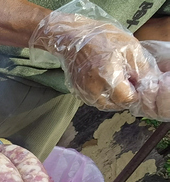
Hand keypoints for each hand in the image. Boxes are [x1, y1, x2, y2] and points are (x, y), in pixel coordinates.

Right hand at [31, 13, 158, 109]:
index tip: (135, 84)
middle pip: (115, 105)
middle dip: (124, 96)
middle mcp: (95, 89)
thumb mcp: (129, 47)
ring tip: (115, 82)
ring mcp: (84, 92)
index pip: (127, 99)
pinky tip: (103, 82)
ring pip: (104, 104)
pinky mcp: (77, 91)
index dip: (135, 93)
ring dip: (112, 98)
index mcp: (109, 78)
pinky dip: (101, 95)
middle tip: (126, 81)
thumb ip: (141, 68)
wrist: (73, 38)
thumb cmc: (101, 39)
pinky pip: (93, 100)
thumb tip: (147, 83)